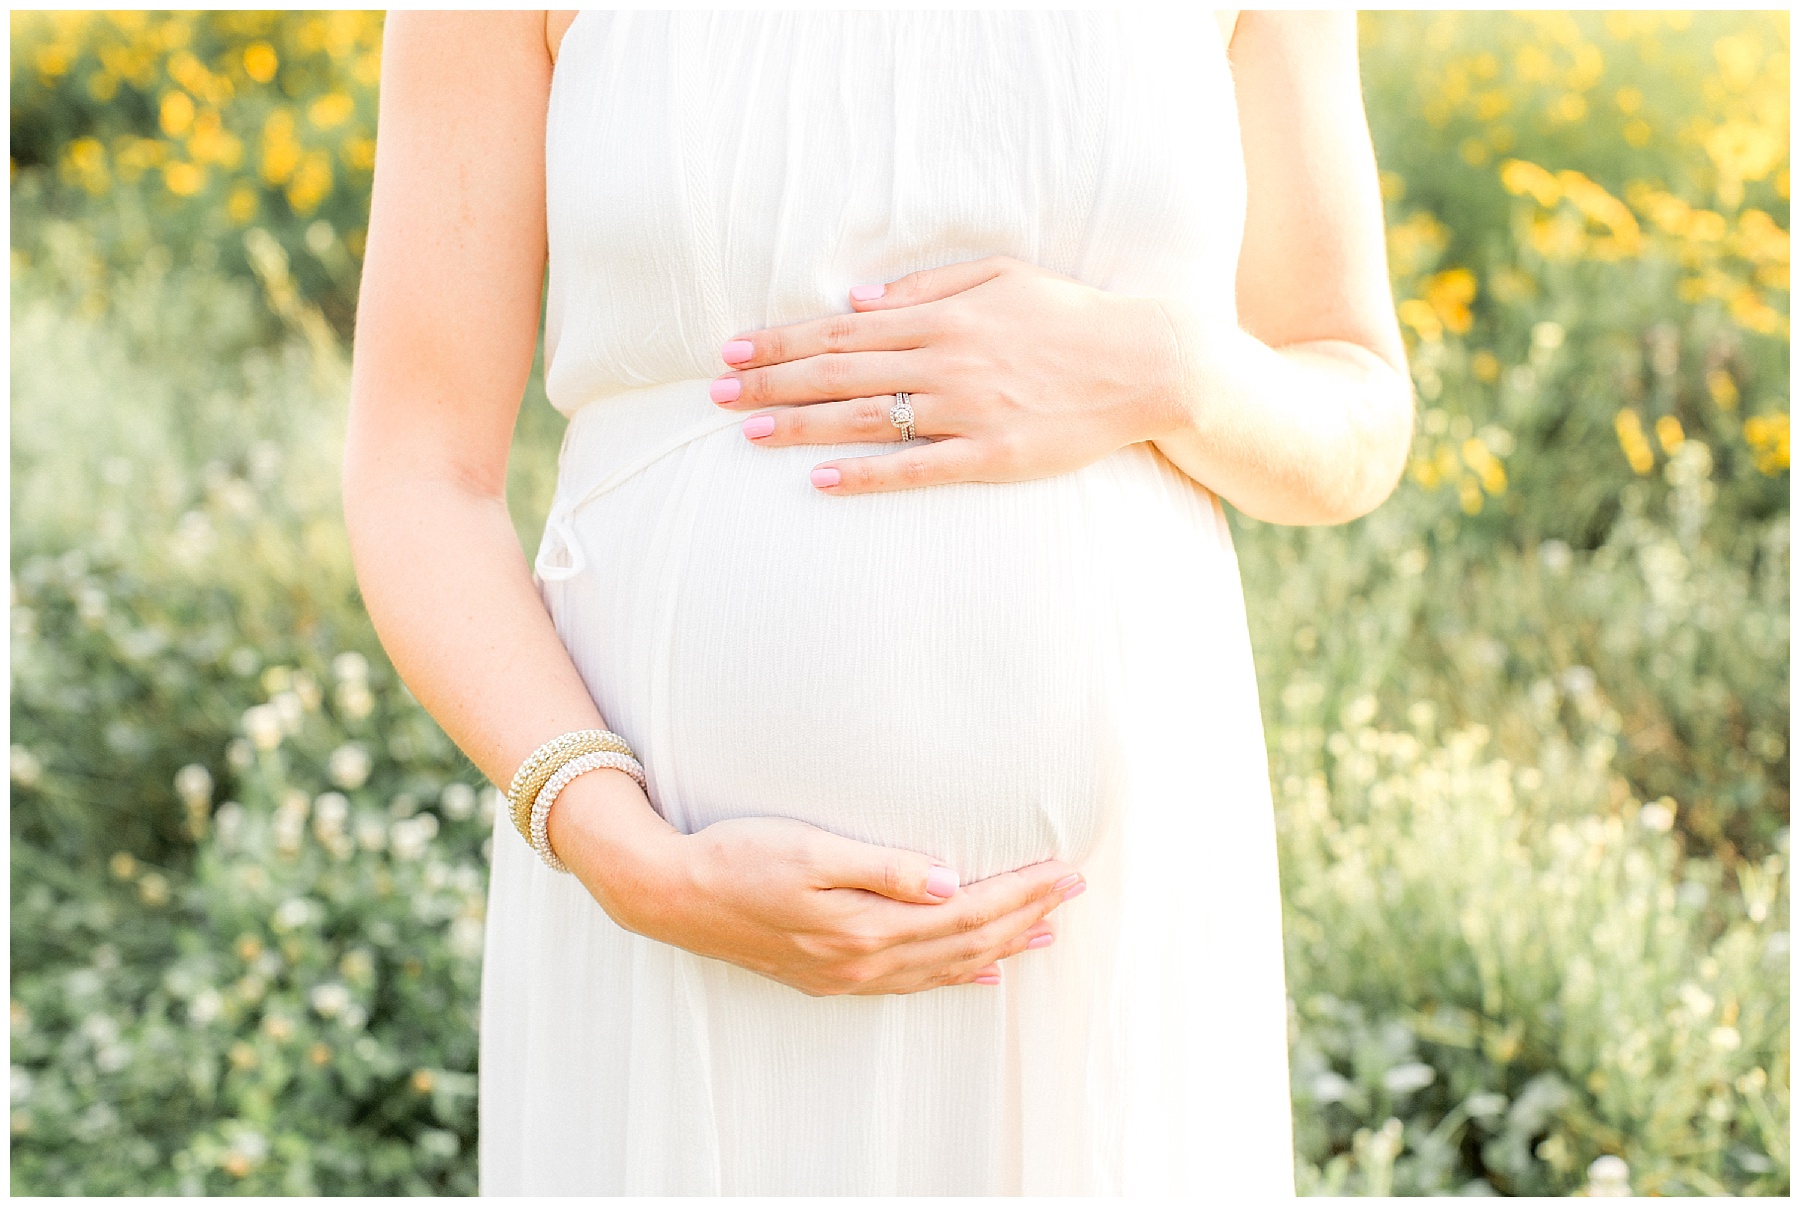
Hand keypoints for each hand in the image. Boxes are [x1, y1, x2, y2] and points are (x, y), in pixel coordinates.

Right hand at [547, 769, 1085, 995]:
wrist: (671, 894)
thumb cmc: (736, 858)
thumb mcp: (810, 850)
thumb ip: (882, 867)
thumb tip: (948, 880)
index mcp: (867, 926)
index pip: (966, 911)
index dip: (1021, 892)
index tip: (1063, 871)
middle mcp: (864, 959)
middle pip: (967, 942)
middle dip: (1026, 917)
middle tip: (1073, 892)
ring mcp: (847, 973)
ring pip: (946, 966)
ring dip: (1001, 947)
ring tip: (1045, 933)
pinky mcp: (830, 974)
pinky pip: (912, 981)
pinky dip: (955, 974)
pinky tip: (978, 971)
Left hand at [709, 255, 1191, 494]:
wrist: (1144, 363)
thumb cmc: (1069, 317)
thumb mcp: (999, 275)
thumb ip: (925, 285)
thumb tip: (857, 296)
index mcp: (943, 317)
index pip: (843, 328)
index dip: (783, 341)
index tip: (733, 350)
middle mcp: (945, 361)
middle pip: (839, 372)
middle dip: (771, 384)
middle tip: (716, 394)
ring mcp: (967, 411)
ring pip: (866, 417)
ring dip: (800, 425)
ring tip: (747, 434)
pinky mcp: (991, 456)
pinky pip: (917, 467)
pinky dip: (866, 473)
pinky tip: (821, 479)